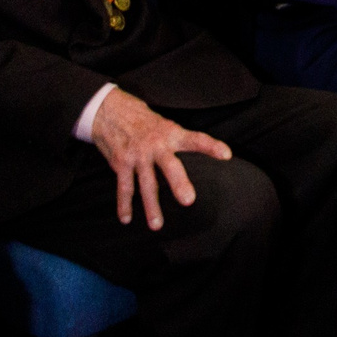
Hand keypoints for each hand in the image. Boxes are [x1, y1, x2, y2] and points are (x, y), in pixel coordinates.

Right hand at [88, 90, 230, 228]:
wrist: (110, 110)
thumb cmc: (144, 121)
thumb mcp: (164, 124)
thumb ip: (178, 141)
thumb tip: (200, 157)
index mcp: (171, 133)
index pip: (196, 139)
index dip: (211, 146)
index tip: (226, 154)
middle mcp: (155, 145)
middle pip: (170, 166)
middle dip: (178, 183)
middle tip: (189, 200)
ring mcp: (137, 155)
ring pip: (146, 184)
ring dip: (151, 206)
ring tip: (157, 225)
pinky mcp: (120, 163)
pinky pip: (124, 187)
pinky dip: (124, 204)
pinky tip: (126, 219)